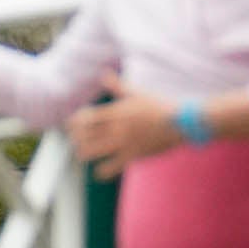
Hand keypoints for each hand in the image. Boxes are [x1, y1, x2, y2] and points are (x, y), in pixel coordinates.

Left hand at [64, 76, 181, 175]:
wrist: (177, 122)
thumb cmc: (158, 106)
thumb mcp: (136, 93)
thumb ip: (118, 86)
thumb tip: (105, 74)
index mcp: (116, 112)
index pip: (87, 118)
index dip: (75, 123)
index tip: (71, 125)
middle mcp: (116, 128)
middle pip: (86, 136)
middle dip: (77, 139)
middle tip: (75, 141)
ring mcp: (123, 143)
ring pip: (94, 151)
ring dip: (85, 154)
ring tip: (82, 155)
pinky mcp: (132, 156)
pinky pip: (112, 167)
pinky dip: (103, 171)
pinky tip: (98, 173)